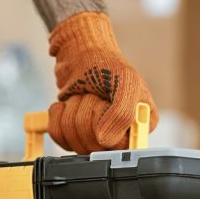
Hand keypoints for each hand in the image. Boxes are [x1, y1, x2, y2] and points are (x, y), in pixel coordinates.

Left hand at [46, 11, 157, 152]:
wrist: (79, 52)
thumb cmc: (106, 62)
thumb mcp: (124, 81)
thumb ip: (122, 113)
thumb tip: (105, 142)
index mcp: (142, 124)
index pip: (119, 146)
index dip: (104, 125)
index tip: (103, 103)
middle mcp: (121, 134)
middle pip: (93, 145)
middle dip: (85, 114)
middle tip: (91, 95)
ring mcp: (96, 135)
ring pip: (74, 142)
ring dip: (71, 112)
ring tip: (81, 96)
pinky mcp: (74, 133)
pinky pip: (59, 137)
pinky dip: (57, 116)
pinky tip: (66, 102)